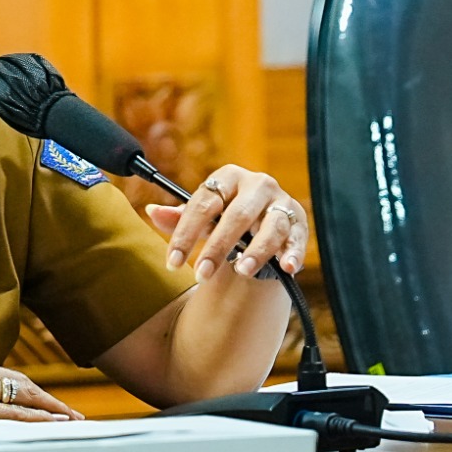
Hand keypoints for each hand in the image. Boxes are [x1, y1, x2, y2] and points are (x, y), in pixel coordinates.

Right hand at [0, 350, 80, 423]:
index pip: (0, 374)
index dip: (22, 387)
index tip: (37, 396)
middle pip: (19, 382)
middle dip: (45, 396)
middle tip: (66, 409)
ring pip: (24, 396)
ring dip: (50, 407)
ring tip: (70, 418)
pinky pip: (15, 414)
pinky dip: (38, 419)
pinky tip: (53, 424)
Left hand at [146, 165, 308, 281]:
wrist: (261, 217)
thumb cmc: (225, 213)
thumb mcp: (203, 213)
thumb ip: (179, 216)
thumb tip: (151, 211)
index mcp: (228, 177)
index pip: (203, 203)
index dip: (185, 233)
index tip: (172, 261)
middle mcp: (257, 185)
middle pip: (237, 215)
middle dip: (218, 247)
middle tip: (202, 274)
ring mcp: (281, 201)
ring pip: (271, 226)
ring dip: (257, 250)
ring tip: (241, 270)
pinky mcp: (300, 220)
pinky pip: (299, 237)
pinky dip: (294, 252)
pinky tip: (287, 267)